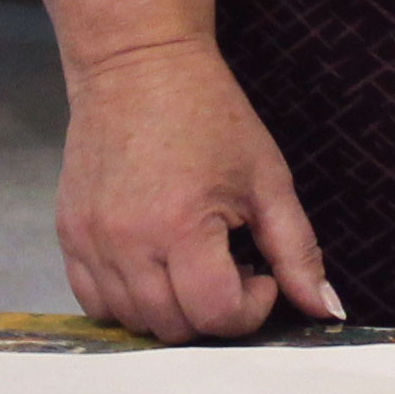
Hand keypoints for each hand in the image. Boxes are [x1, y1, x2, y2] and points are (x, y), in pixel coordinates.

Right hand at [57, 36, 342, 343]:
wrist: (138, 65)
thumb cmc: (210, 115)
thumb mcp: (268, 179)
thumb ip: (297, 251)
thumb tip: (327, 311)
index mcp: (181, 225)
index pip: (215, 315)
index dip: (250, 308)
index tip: (260, 273)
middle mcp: (126, 242)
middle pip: (174, 328)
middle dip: (214, 311)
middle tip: (231, 266)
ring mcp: (89, 242)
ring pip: (133, 323)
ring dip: (172, 311)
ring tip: (194, 261)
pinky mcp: (67, 236)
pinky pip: (94, 303)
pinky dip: (130, 302)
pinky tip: (157, 266)